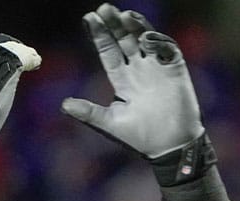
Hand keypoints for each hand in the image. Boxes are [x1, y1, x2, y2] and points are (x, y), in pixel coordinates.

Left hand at [61, 4, 202, 158]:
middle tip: (104, 8)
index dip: (100, 35)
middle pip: (124, 40)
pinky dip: (157, 41)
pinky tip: (145, 39)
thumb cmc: (141, 138)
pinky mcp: (175, 70)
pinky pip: (167, 49)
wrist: (170, 147)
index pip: (108, 52)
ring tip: (124, 15)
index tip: (89, 18)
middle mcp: (139, 70)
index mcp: (123, 80)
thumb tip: (64, 105)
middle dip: (114, 24)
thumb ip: (89, 112)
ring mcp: (157, 68)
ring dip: (135, 26)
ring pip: (145, 39)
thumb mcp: (110, 124)